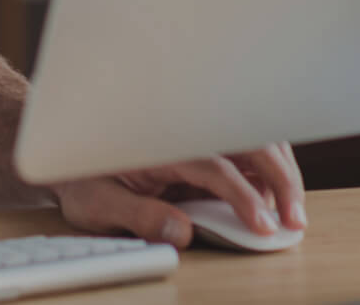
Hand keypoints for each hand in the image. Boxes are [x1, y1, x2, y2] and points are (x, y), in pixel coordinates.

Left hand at [52, 143, 305, 248]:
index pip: (212, 163)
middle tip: (294, 219)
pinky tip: (275, 194)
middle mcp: (177, 127)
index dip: (242, 195)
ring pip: (249, 135)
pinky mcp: (198, 141)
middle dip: (278, 177)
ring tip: (292, 209)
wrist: (64, 147)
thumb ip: (139, 216)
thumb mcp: (97, 203)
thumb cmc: (79, 176)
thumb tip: (183, 231)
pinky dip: (267, 163)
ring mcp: (190, 130)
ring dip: (278, 167)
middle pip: (243, 138)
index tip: (264, 224)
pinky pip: (241, 142)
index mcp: (154, 139)